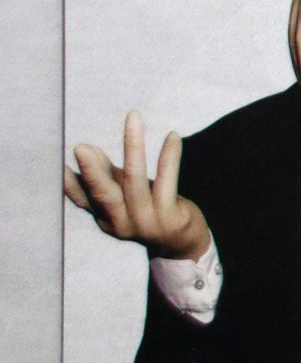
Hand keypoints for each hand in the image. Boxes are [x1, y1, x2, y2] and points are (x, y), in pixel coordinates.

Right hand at [63, 111, 210, 259]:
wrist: (182, 243)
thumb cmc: (149, 212)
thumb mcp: (124, 195)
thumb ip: (106, 175)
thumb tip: (86, 149)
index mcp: (105, 217)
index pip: (81, 198)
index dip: (69, 183)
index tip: (56, 165)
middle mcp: (121, 221)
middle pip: (103, 193)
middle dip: (92, 170)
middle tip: (81, 147)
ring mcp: (146, 220)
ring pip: (135, 180)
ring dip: (133, 146)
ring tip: (133, 119)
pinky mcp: (170, 216)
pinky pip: (167, 180)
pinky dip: (169, 156)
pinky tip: (172, 136)